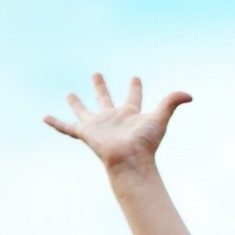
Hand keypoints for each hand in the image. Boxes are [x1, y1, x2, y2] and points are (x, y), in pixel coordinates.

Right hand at [43, 73, 192, 169]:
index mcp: (130, 114)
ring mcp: (98, 126)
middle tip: (96, 74)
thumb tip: (189, 95)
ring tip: (69, 94)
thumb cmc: (145, 142)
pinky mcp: (85, 133)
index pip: (133, 97)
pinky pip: (67, 127)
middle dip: (101, 87)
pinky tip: (44, 117)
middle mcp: (112, 118)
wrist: (130, 160)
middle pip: (105, 99)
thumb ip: (172, 102)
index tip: (135, 78)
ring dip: (76, 103)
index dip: (135, 87)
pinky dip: (56, 123)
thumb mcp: (160, 117)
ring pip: (84, 111)